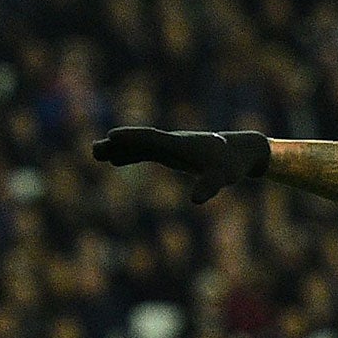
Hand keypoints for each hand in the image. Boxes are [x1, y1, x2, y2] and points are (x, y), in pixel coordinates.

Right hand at [92, 127, 270, 202]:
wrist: (242, 152)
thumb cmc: (232, 164)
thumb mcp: (223, 177)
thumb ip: (210, 186)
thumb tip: (196, 201)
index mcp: (179, 144)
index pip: (151, 137)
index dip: (133, 137)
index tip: (112, 136)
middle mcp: (172, 142)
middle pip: (140, 142)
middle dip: (118, 145)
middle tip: (95, 149)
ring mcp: (171, 147)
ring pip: (140, 147)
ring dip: (120, 150)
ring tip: (97, 154)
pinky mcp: (173, 154)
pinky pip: (147, 153)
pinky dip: (132, 155)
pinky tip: (117, 161)